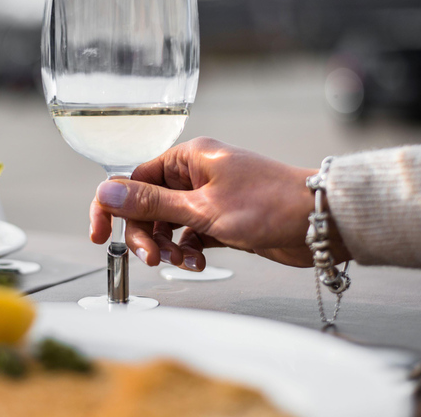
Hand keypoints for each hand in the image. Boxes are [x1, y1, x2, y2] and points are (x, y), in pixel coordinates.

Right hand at [89, 137, 349, 270]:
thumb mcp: (202, 208)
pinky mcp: (222, 219)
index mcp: (188, 158)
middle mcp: (195, 174)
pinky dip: (189, 249)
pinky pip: (190, 234)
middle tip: (154, 259)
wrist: (320, 222)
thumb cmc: (269, 204)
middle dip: (146, 234)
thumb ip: (152, 203)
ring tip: (187, 261)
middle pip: (148, 205)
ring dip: (169, 245)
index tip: (99, 236)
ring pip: (168, 223)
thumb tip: (107, 191)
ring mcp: (209, 197)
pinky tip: (200, 260)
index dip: (113, 207)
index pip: (133, 179)